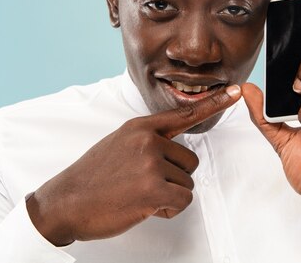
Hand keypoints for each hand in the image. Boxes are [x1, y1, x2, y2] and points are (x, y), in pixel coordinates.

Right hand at [27, 85, 241, 244]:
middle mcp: (148, 140)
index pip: (184, 114)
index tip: (235, 92)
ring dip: (168, 195)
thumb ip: (146, 141)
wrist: (65, 201)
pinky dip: (167, 208)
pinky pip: (181, 199)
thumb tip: (170, 147)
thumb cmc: (92, 177)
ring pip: (186, 183)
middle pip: (190, 160)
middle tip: (142, 184)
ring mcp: (150, 162)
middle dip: (173, 178)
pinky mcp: (152, 188)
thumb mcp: (118, 145)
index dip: (213, 103)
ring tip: (137, 194)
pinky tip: (144, 206)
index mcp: (140, 127)